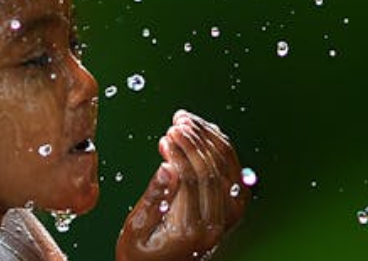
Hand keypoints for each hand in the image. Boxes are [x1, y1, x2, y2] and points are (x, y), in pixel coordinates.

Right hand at [116, 110, 248, 260]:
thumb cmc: (141, 251)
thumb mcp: (136, 228)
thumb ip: (154, 197)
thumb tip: (167, 166)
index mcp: (190, 230)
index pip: (191, 181)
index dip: (179, 154)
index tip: (165, 137)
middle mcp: (215, 224)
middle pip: (211, 171)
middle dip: (193, 141)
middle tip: (176, 122)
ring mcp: (227, 216)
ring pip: (225, 166)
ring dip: (207, 138)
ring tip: (185, 120)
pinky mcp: (231, 207)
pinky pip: (231, 169)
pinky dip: (219, 146)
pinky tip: (202, 130)